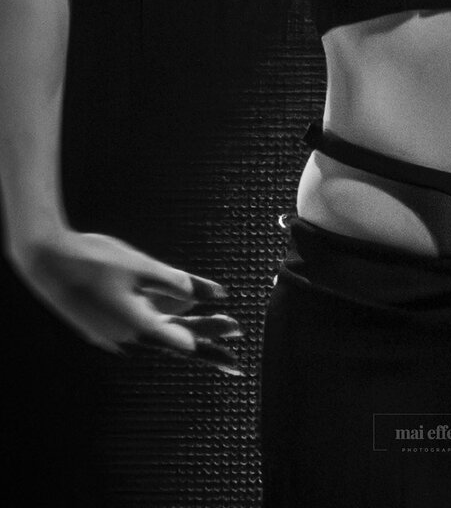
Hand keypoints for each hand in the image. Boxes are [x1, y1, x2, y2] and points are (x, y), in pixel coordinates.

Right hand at [10, 229, 244, 373]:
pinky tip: (180, 307)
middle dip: (207, 334)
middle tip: (236, 333)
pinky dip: (166, 316)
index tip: (234, 358)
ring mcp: (114, 332)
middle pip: (176, 337)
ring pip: (160, 328)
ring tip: (219, 321)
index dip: (212, 346)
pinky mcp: (106, 323)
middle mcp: (127, 336)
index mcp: (138, 326)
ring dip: (188, 325)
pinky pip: (144, 321)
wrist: (46, 261)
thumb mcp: (143, 267)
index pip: (185, 343)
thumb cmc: (94, 260)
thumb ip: (178, 282)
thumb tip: (214, 294)